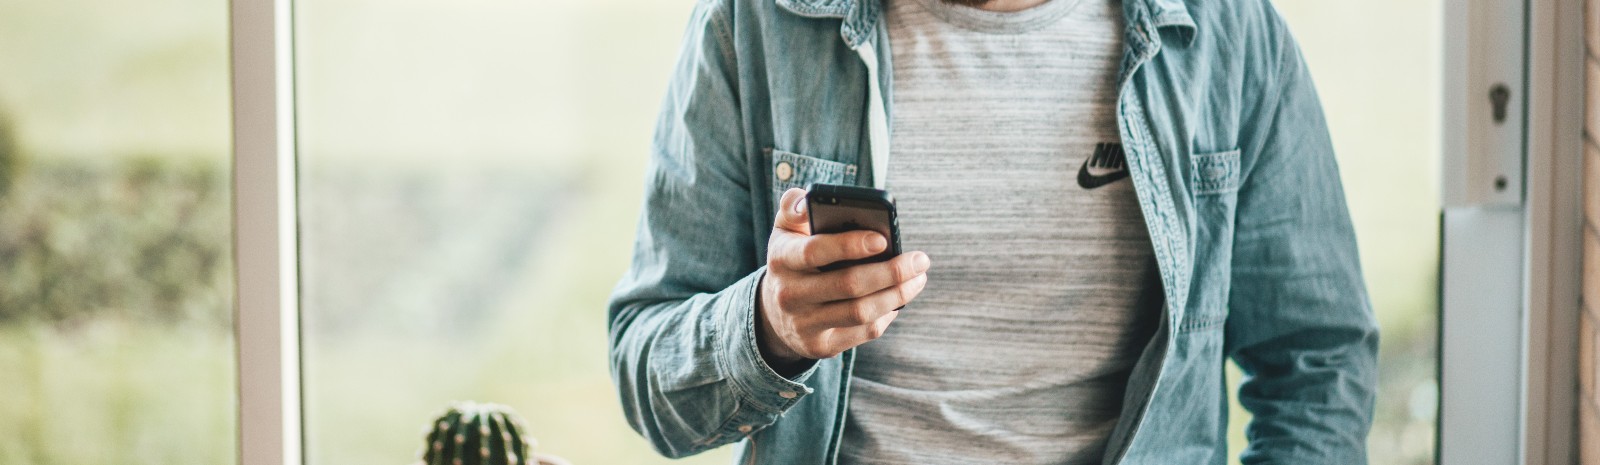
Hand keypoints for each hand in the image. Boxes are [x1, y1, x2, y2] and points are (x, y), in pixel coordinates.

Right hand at [756, 188, 930, 371]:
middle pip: (848, 285)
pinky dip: (887, 314)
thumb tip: (809, 201)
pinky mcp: (820, 346)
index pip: (815, 251)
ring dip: (897, 295)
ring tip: (918, 278)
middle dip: (891, 272)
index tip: (883, 239)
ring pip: (861, 312)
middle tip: (920, 260)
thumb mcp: (786, 230)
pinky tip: (899, 299)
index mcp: (781, 258)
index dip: (849, 245)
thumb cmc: (793, 258)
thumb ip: (795, 207)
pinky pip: (863, 332)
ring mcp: (804, 324)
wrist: (774, 311)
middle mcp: (789, 294)